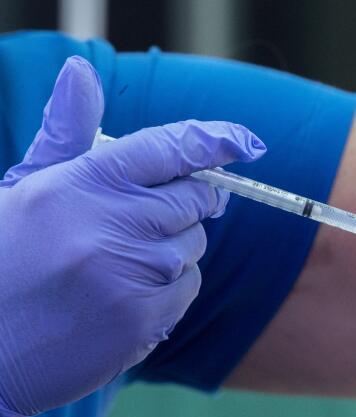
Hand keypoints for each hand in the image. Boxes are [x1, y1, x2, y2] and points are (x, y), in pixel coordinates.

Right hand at [0, 57, 265, 416]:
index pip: (167, 148)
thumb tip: (80, 71)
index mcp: (81, 182)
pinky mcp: (144, 319)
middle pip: (195, 199)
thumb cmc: (2, 262)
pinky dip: (167, 292)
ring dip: (172, 252)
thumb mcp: (24, 189)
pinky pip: (187, 290)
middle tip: (157, 217)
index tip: (245, 143)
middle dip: (189, 204)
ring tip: (116, 267)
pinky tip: (121, 299)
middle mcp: (112, 223)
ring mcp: (133, 273)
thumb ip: (65, 135)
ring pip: (194, 247)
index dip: (214, 141)